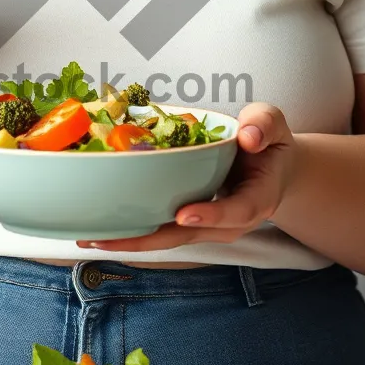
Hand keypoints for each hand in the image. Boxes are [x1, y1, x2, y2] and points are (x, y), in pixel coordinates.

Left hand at [76, 103, 296, 251]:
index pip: (234, 212)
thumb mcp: (274, 126)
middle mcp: (228, 222)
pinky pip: (160, 230)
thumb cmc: (269, 146)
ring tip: (89, 237)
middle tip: (104, 238)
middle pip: (186, 236)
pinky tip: (100, 227)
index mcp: (255, 200)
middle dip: (145, 239)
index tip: (183, 214)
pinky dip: (132, 230)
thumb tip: (247, 135)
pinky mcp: (188, 222)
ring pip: (167, 238)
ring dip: (129, 240)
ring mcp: (206, 227)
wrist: (271, 169)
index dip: (209, 215)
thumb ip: (264, 124)